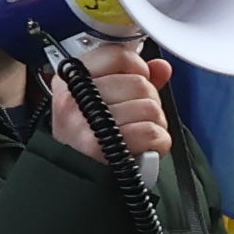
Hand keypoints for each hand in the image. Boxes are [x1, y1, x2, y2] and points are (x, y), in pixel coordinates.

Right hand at [42, 41, 169, 168]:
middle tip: (137, 118)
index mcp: (73, 79)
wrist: (74, 178)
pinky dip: (158, 142)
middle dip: (149, 102)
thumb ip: (133, 80)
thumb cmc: (90, 139)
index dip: (138, 68)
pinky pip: (151, 132)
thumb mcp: (104, 102)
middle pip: (140, 83)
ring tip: (139, 134)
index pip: (117, 55)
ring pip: (150, 107)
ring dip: (156, 124)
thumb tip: (161, 67)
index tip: (137, 81)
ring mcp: (85, 122)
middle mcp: (74, 97)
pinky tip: (145, 148)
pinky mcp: (100, 147)